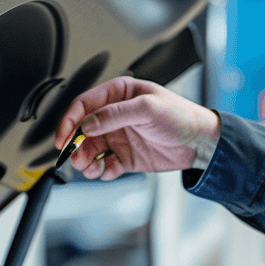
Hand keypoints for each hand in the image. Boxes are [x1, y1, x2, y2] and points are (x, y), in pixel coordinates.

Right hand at [54, 76, 219, 179]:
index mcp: (118, 95)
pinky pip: (105, 165)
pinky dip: (103, 170)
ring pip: (90, 150)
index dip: (69, 120)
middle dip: (75, 146)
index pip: (84, 105)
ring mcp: (119, 137)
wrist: (201, 141)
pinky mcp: (125, 157)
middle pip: (82, 131)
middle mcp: (115, 116)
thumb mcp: (148, 107)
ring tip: (91, 168)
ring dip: (86, 161)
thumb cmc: (181, 115)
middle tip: (76, 158)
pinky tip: (109, 170)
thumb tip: (88, 124)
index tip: (63, 137)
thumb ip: (115, 114)